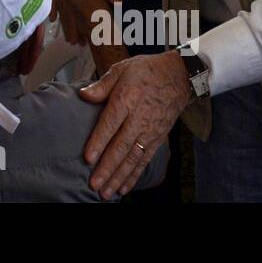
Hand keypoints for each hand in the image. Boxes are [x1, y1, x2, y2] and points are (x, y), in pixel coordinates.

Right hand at [56, 0, 121, 47]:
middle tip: (77, 44)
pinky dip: (53, 10)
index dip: (82, 26)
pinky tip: (53, 20)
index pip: (80, 10)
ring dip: (64, 23)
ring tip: (69, 38)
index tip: (85, 40)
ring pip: (60, 8)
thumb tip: (118, 4)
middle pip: (68, 13)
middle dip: (72, 29)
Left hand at [79, 50, 189, 198]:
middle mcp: (139, 119)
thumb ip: (101, 85)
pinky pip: (145, 160)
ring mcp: (150, 131)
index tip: (88, 158)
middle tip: (94, 184)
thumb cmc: (146, 71)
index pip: (110, 124)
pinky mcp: (157, 139)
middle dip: (107, 168)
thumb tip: (83, 95)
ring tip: (106, 193)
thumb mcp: (122, 70)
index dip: (99, 142)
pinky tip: (124, 187)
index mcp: (127, 99)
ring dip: (119, 177)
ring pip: (133, 158)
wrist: (179, 76)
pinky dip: (134, 175)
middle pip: (121, 147)